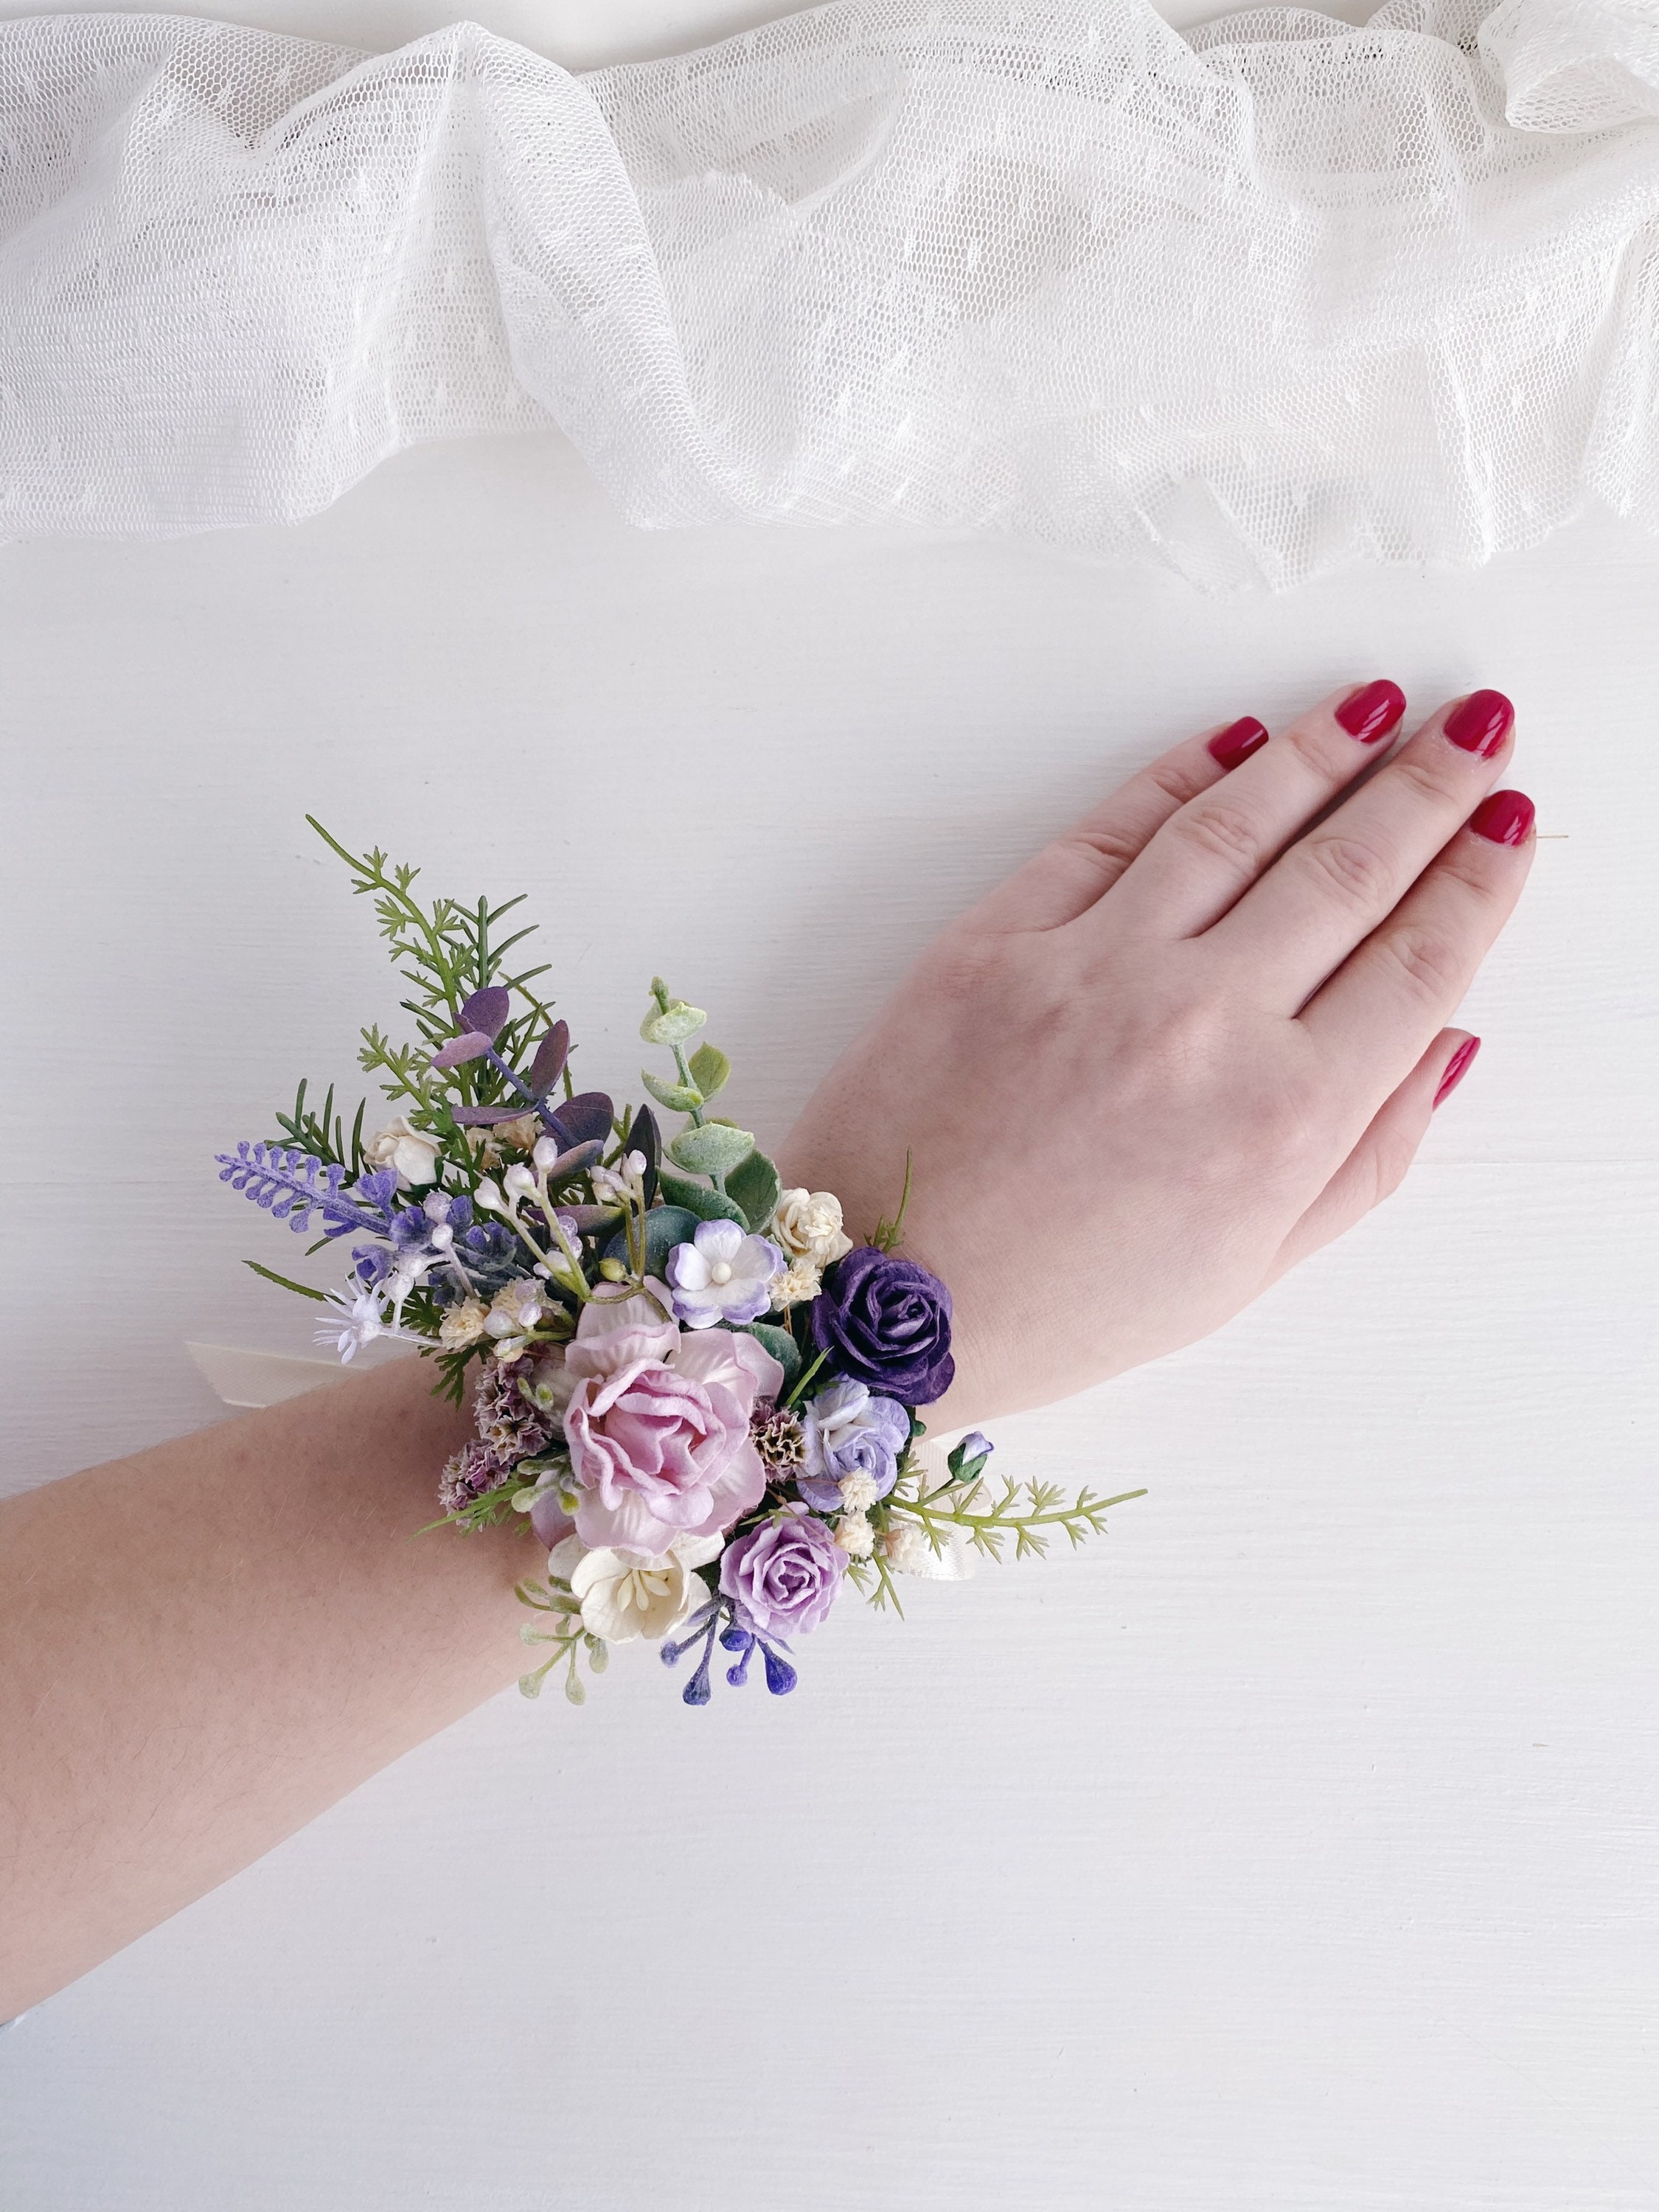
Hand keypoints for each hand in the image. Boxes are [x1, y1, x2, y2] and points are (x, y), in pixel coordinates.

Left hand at [780, 682, 1533, 1426]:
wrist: (880, 1309)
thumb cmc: (1066, 1307)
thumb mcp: (1246, 1271)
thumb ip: (1365, 1157)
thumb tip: (1447, 1044)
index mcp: (1282, 1122)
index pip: (1418, 962)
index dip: (1478, 879)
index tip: (1509, 819)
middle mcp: (1203, 1024)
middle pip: (1349, 870)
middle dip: (1429, 788)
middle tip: (1478, 727)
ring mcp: (1095, 968)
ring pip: (1239, 825)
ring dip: (1323, 753)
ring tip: (1380, 708)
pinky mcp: (1000, 937)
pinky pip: (1112, 830)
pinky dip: (1182, 774)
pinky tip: (1239, 741)